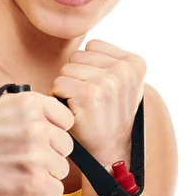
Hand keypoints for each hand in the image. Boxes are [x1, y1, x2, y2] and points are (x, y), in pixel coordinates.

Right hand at [0, 91, 74, 195]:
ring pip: (62, 169)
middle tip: (26, 158)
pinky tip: (23, 186)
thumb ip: (32, 108)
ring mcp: (36, 155)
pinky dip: (42, 193)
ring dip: (46, 174)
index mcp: (29, 104)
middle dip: (51, 154)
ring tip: (22, 171)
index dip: (55, 131)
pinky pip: (56, 190)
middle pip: (66, 146)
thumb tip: (58, 116)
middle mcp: (35, 126)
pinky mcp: (36, 182)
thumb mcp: (3, 109)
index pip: (67, 120)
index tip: (40, 138)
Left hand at [49, 40, 145, 168]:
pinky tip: (74, 112)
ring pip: (66, 70)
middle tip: (90, 101)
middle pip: (76, 57)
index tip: (101, 90)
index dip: (88, 69)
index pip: (92, 47)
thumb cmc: (110, 115)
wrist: (110, 151)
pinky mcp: (90, 96)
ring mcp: (108, 83)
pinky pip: (59, 84)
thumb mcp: (123, 83)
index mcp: (135, 63)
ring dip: (67, 88)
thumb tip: (87, 44)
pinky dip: (59, 98)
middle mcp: (125, 71)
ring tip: (83, 107)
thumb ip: (111, 60)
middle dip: (76, 78)